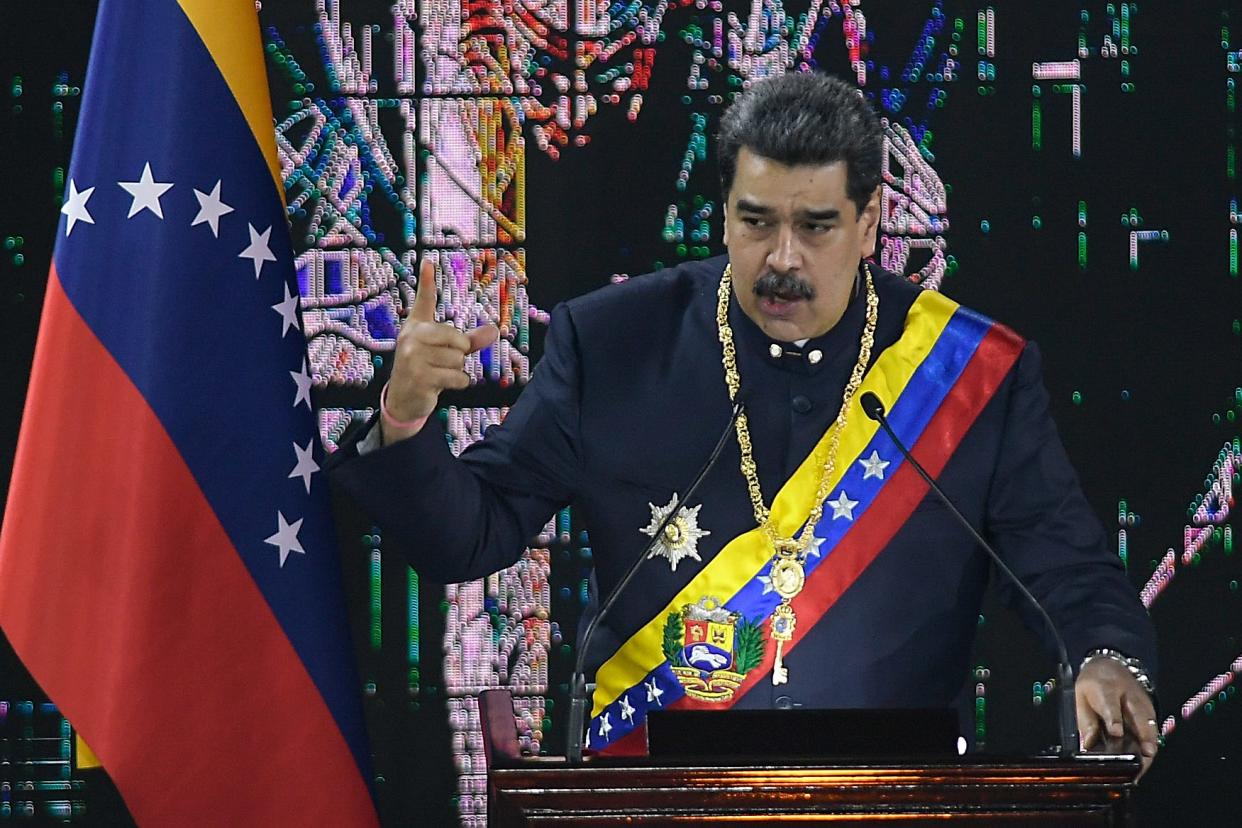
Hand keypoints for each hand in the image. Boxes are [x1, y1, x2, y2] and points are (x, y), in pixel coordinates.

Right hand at [382, 259, 498, 443]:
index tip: (429, 261)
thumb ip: (470, 340)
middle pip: (457, 339)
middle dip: (459, 354)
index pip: (423, 301)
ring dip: (457, 371)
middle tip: (442, 362)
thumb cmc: (427, 369)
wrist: (404, 399)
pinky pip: (457, 376)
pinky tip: (441, 384)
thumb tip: (494, 330)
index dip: (426, 280)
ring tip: (439, 374)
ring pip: (458, 359)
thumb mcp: (446, 352)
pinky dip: (458, 383)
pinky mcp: (419, 376)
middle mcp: (411, 337)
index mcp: (416, 327)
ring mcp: (412, 357)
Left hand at [1076, 656, 1158, 779]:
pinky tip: (1138, 768)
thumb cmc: (1094, 683)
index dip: (1114, 719)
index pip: (1111, 704)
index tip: (1116, 732)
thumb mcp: (1081, 696)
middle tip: (1137, 765)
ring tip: (1137, 773)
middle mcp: (1132, 699)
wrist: (1111, 666)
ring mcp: (1145, 708)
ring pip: (1151, 732)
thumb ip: (1086, 720)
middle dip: (1143, 742)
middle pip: (1142, 721)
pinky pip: (1151, 736)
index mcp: (1107, 689)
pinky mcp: (1151, 717)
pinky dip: (1146, 752)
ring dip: (1147, 752)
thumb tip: (1088, 744)